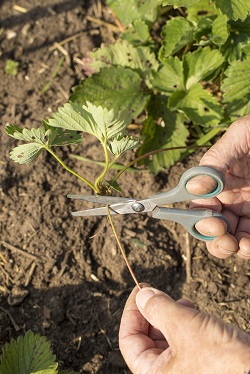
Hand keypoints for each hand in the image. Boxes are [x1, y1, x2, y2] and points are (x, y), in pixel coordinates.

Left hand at [119, 286, 249, 373]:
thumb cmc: (222, 360)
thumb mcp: (184, 327)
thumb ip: (158, 309)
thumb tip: (142, 296)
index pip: (129, 341)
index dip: (131, 312)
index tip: (140, 291)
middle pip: (146, 338)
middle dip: (152, 311)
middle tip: (158, 292)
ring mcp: (183, 369)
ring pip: (165, 336)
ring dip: (169, 314)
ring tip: (181, 303)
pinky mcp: (198, 361)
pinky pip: (182, 339)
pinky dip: (183, 321)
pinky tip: (191, 310)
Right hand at [186, 115, 249, 258]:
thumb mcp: (242, 135)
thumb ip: (217, 159)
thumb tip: (193, 187)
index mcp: (219, 180)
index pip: (200, 206)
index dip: (199, 219)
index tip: (214, 222)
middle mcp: (232, 197)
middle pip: (214, 227)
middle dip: (215, 239)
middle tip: (226, 239)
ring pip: (234, 237)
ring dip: (233, 247)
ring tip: (244, 246)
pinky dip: (249, 247)